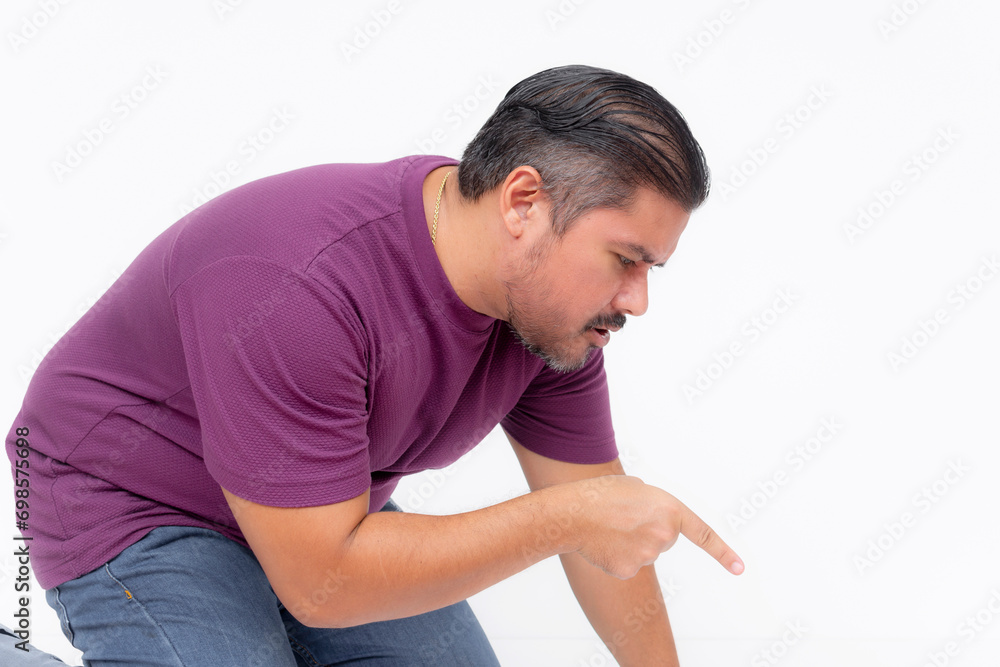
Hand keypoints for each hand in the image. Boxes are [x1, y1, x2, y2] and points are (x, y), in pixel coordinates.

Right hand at [569, 475, 743, 578]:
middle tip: (623, 516)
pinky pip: (628, 565)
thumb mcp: (636, 487)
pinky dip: (617, 556)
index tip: (740, 569)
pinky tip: (603, 543)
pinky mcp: (630, 571)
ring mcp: (649, 555)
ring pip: (645, 552)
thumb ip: (653, 504)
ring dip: (631, 542)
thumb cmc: (600, 494)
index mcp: (670, 510)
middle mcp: (665, 535)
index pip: (703, 535)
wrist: (574, 512)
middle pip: (664, 539)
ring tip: (610, 527)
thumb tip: (652, 521)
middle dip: (649, 530)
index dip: (722, 553)